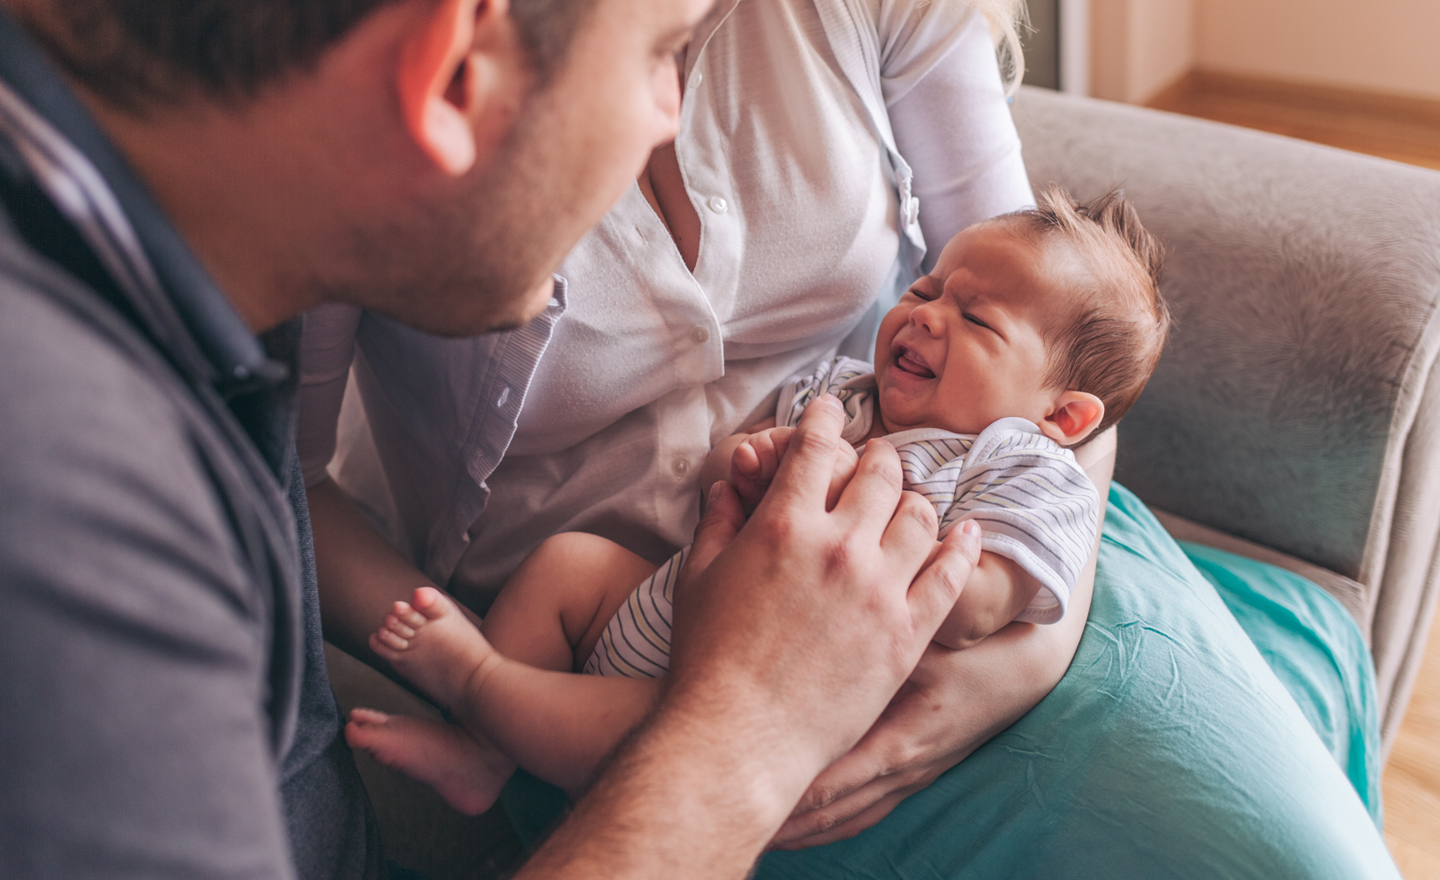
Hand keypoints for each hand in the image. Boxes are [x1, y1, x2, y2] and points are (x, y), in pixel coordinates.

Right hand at [668, 395, 982, 809]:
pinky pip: (951, 576)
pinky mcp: (907, 634)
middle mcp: (839, 546)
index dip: (824, 418)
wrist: (739, 738)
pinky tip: (967, 533)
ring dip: (914, 498)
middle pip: (879, 473)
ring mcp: (879, 590)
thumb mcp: (696, 578)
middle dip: (877, 457)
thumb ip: (718, 521)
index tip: (830, 409)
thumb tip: (731, 485)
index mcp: (784, 524)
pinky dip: (962, 547)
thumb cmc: (706, 661)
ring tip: (909, 502)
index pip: (816, 448)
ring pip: (921, 515)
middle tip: (874, 460)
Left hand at [771, 583, 1090, 848]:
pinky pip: (860, 809)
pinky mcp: (910, 775)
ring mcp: (908, 777)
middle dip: (782, 816)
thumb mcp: (932, 642)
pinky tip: (794, 823)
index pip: (833, 780)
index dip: (786, 790)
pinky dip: (824, 820)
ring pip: (845, 818)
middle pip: (832, 810)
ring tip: (752, 825)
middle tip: (730, 810)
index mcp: (902, 740)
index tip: (741, 783)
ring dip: (800, 825)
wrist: (1026, 669)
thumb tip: (828, 617)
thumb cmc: (974, 648)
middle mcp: (903, 768)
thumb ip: (884, 637)